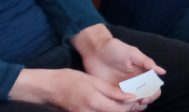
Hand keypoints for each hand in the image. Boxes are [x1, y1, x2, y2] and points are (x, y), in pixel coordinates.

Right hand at [10, 68, 140, 111]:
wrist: (50, 88)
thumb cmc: (71, 79)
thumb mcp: (93, 81)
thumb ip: (111, 91)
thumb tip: (129, 97)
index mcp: (94, 101)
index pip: (118, 110)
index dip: (130, 106)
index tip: (138, 98)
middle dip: (125, 110)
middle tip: (134, 102)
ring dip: (116, 111)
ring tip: (124, 104)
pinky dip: (106, 111)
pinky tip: (111, 106)